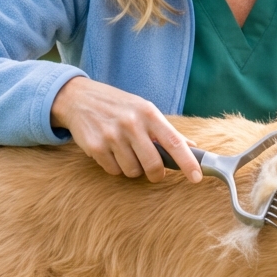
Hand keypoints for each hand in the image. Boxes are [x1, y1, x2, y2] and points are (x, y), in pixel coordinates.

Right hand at [50, 76, 201, 183]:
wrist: (79, 98)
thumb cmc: (118, 106)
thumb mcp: (144, 109)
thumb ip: (167, 130)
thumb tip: (192, 146)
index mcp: (148, 113)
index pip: (174, 142)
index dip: (188, 163)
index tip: (197, 178)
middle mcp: (131, 124)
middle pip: (153, 165)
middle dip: (156, 174)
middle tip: (154, 172)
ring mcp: (112, 136)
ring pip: (133, 171)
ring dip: (132, 168)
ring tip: (125, 152)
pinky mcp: (95, 147)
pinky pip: (114, 171)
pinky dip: (115, 167)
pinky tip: (111, 151)